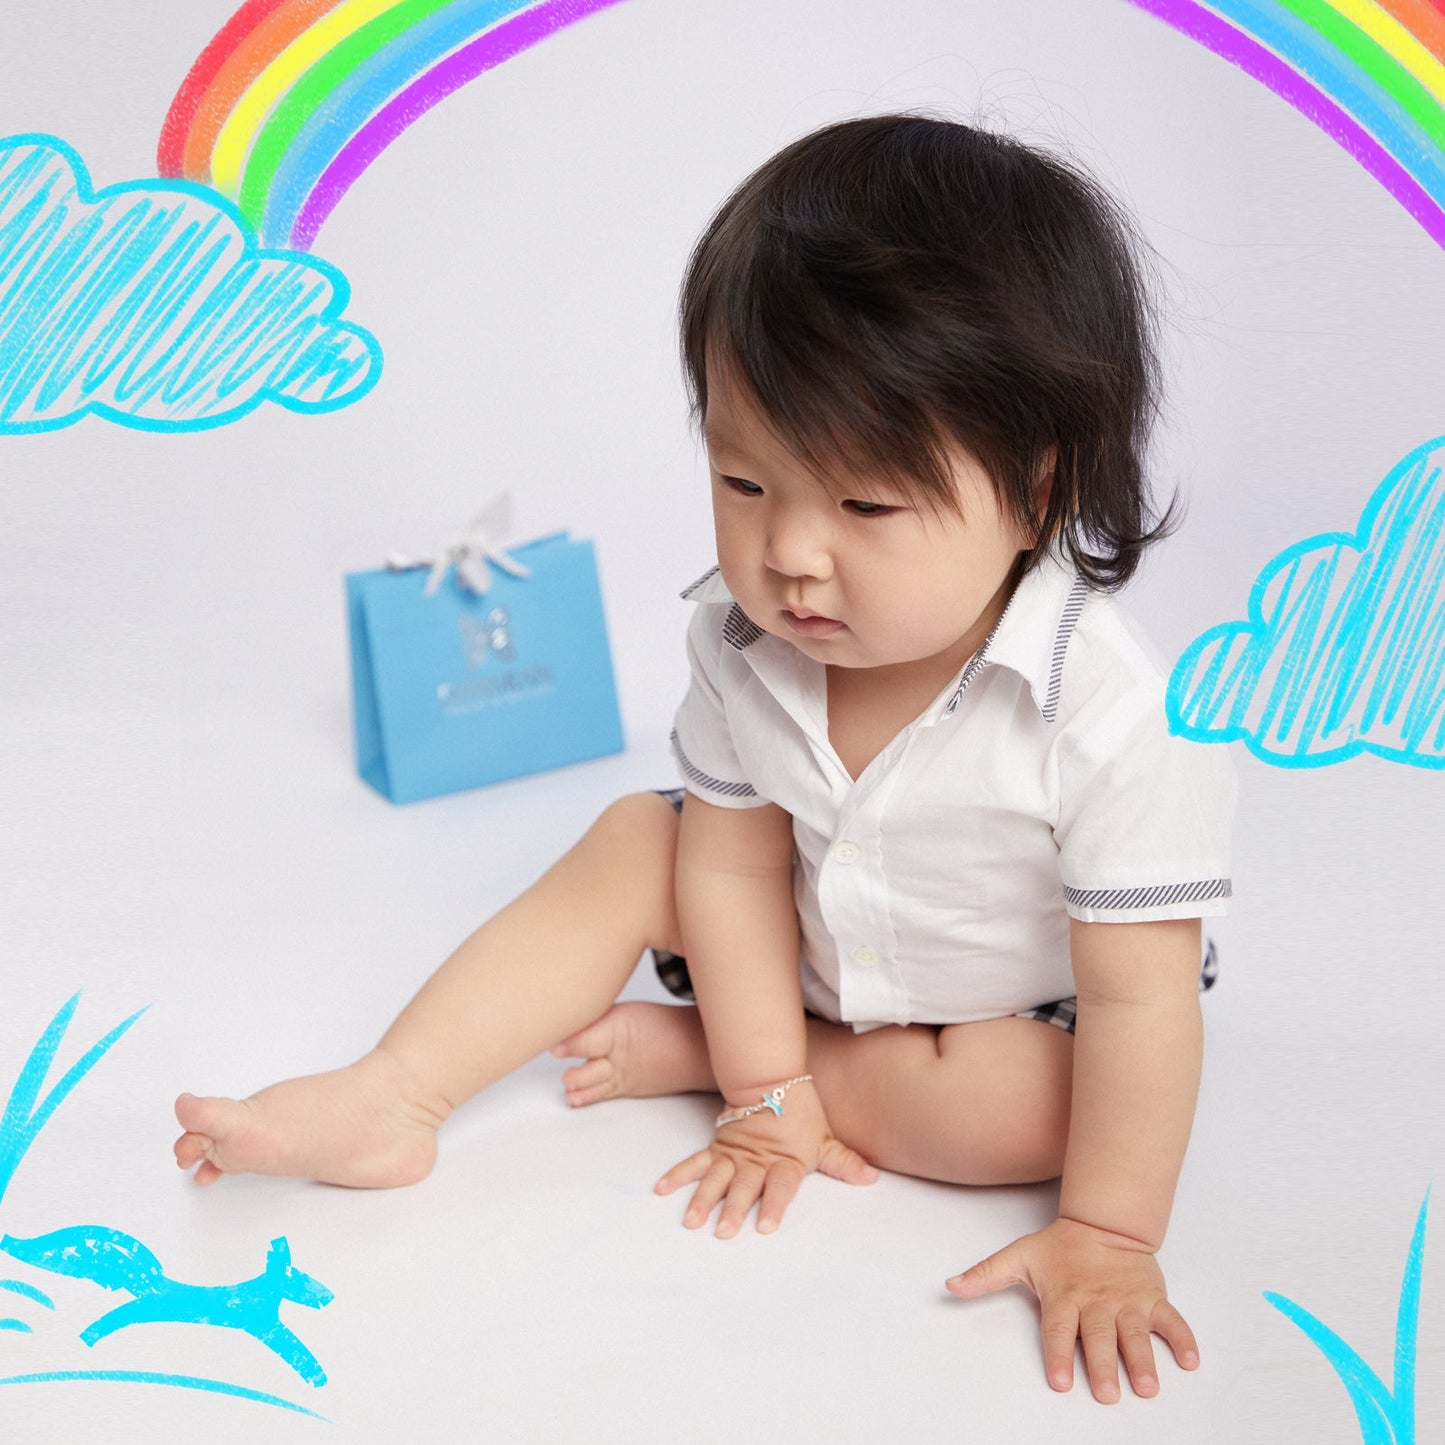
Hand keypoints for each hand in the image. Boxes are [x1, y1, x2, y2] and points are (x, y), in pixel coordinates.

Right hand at [656, 1083, 877, 1237]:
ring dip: (704, 1199)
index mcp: (784, 1161)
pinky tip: (662, 1189)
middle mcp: (757, 1161)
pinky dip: (678, 1175)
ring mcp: (734, 1155)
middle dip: (734, 1209)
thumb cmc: (802, 1116)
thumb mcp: (825, 1140)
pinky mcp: (717, 1148)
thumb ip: (843, 1163)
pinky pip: (695, 1162)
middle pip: (745, 1186)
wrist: (773, 1080)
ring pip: (716, 1178)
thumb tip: (871, 1179)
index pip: (780, 1186)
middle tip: (724, 1232)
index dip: (774, 1206)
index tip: (766, 1227)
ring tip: (692, 1221)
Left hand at [945, 1216, 1199, 1402]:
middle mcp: (1096, 1302)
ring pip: (1136, 1333)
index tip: (1059, 1382)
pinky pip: (1172, 1320)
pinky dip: (1183, 1339)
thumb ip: (986, 1275)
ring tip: (1147, 1386)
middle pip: (1098, 1337)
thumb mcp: (1019, 1256)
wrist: (1103, 1223)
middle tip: (1107, 1394)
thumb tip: (949, 1285)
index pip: (1058, 1330)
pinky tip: (1190, 1360)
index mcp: (1064, 1296)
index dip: (1058, 1355)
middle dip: (1103, 1365)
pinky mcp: (1152, 1299)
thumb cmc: (1060, 1248)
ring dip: (1143, 1360)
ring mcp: (1127, 1301)